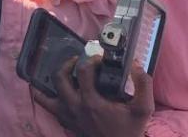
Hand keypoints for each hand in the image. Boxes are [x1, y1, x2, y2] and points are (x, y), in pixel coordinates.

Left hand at [32, 56, 152, 136]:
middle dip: (66, 64)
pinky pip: (47, 106)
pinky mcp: (64, 121)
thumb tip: (134, 65)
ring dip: (51, 80)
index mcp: (90, 101)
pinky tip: (58, 90)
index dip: (90, 60)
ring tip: (64, 72)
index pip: (83, 71)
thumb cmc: (128, 130)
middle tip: (77, 60)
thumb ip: (143, 85)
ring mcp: (65, 115)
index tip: (99, 58)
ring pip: (44, 94)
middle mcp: (73, 106)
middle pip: (58, 77)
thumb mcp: (143, 109)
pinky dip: (47, 96)